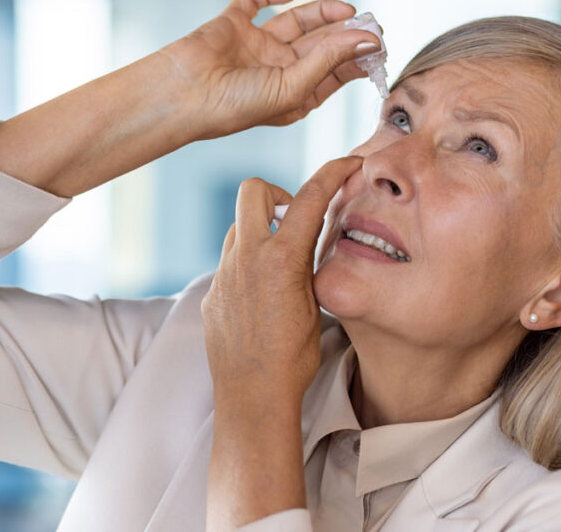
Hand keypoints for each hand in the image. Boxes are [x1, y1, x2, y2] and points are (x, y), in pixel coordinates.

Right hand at [160, 0, 380, 139]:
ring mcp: (256, 44)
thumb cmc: (235, 107)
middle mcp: (277, 69)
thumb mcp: (293, 88)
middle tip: (372, 21)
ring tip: (348, 8)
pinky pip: (256, 0)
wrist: (182, 96)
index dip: (357, 58)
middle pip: (321, 44)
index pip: (333, 73)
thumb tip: (368, 39)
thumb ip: (330, 60)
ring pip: (297, 20)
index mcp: (293, 94)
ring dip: (323, 12)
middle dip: (346, 33)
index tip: (380, 45)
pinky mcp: (234, 23)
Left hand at [202, 155, 362, 404]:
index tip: (348, 164)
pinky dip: (248, 266)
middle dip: (275, 193)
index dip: (333, 172)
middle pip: (252, 190)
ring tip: (282, 263)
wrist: (253, 398)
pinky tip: (264, 297)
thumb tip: (311, 237)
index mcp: (280, 259)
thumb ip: (309, 263)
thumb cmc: (293, 359)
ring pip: (238, 228)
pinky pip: (230, 264)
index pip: (309, 197)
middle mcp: (246, 259)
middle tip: (293, 218)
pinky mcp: (212, 294)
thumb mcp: (316, 303)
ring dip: (260, 232)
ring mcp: (224, 275)